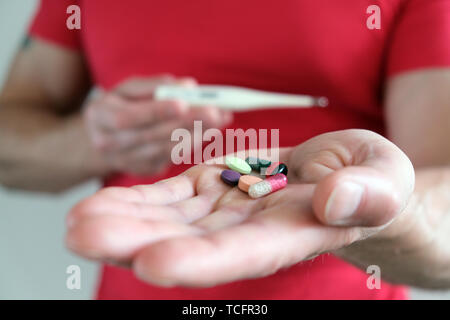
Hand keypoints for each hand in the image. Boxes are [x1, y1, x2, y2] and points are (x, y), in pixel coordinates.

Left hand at [66, 129, 413, 286]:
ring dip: (125, 220)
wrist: (346, 176)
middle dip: (138, 241)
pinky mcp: (213, 189)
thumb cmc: (373, 180)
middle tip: (86, 237)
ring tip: (78, 221)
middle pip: (191, 243)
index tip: (153, 263)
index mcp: (294, 234)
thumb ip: (367, 191)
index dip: (202, 261)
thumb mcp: (382, 178)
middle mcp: (250, 232)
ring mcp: (226, 211)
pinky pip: (171, 197)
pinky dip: (138, 200)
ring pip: (170, 220)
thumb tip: (333, 200)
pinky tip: (103, 202)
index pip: (245, 254)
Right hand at [83, 74, 231, 175]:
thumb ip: (154, 86)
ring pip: (165, 150)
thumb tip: (188, 86)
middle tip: (216, 112)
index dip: (156, 111)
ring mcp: (127, 161)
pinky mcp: (144, 170)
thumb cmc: (119, 106)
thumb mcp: (127, 89)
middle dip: (187, 123)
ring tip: (220, 119)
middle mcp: (110, 143)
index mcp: (100, 116)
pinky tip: (208, 132)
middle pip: (153, 135)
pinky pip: (172, 157)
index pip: (129, 116)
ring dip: (196, 134)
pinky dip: (192, 144)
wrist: (102, 138)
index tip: (183, 103)